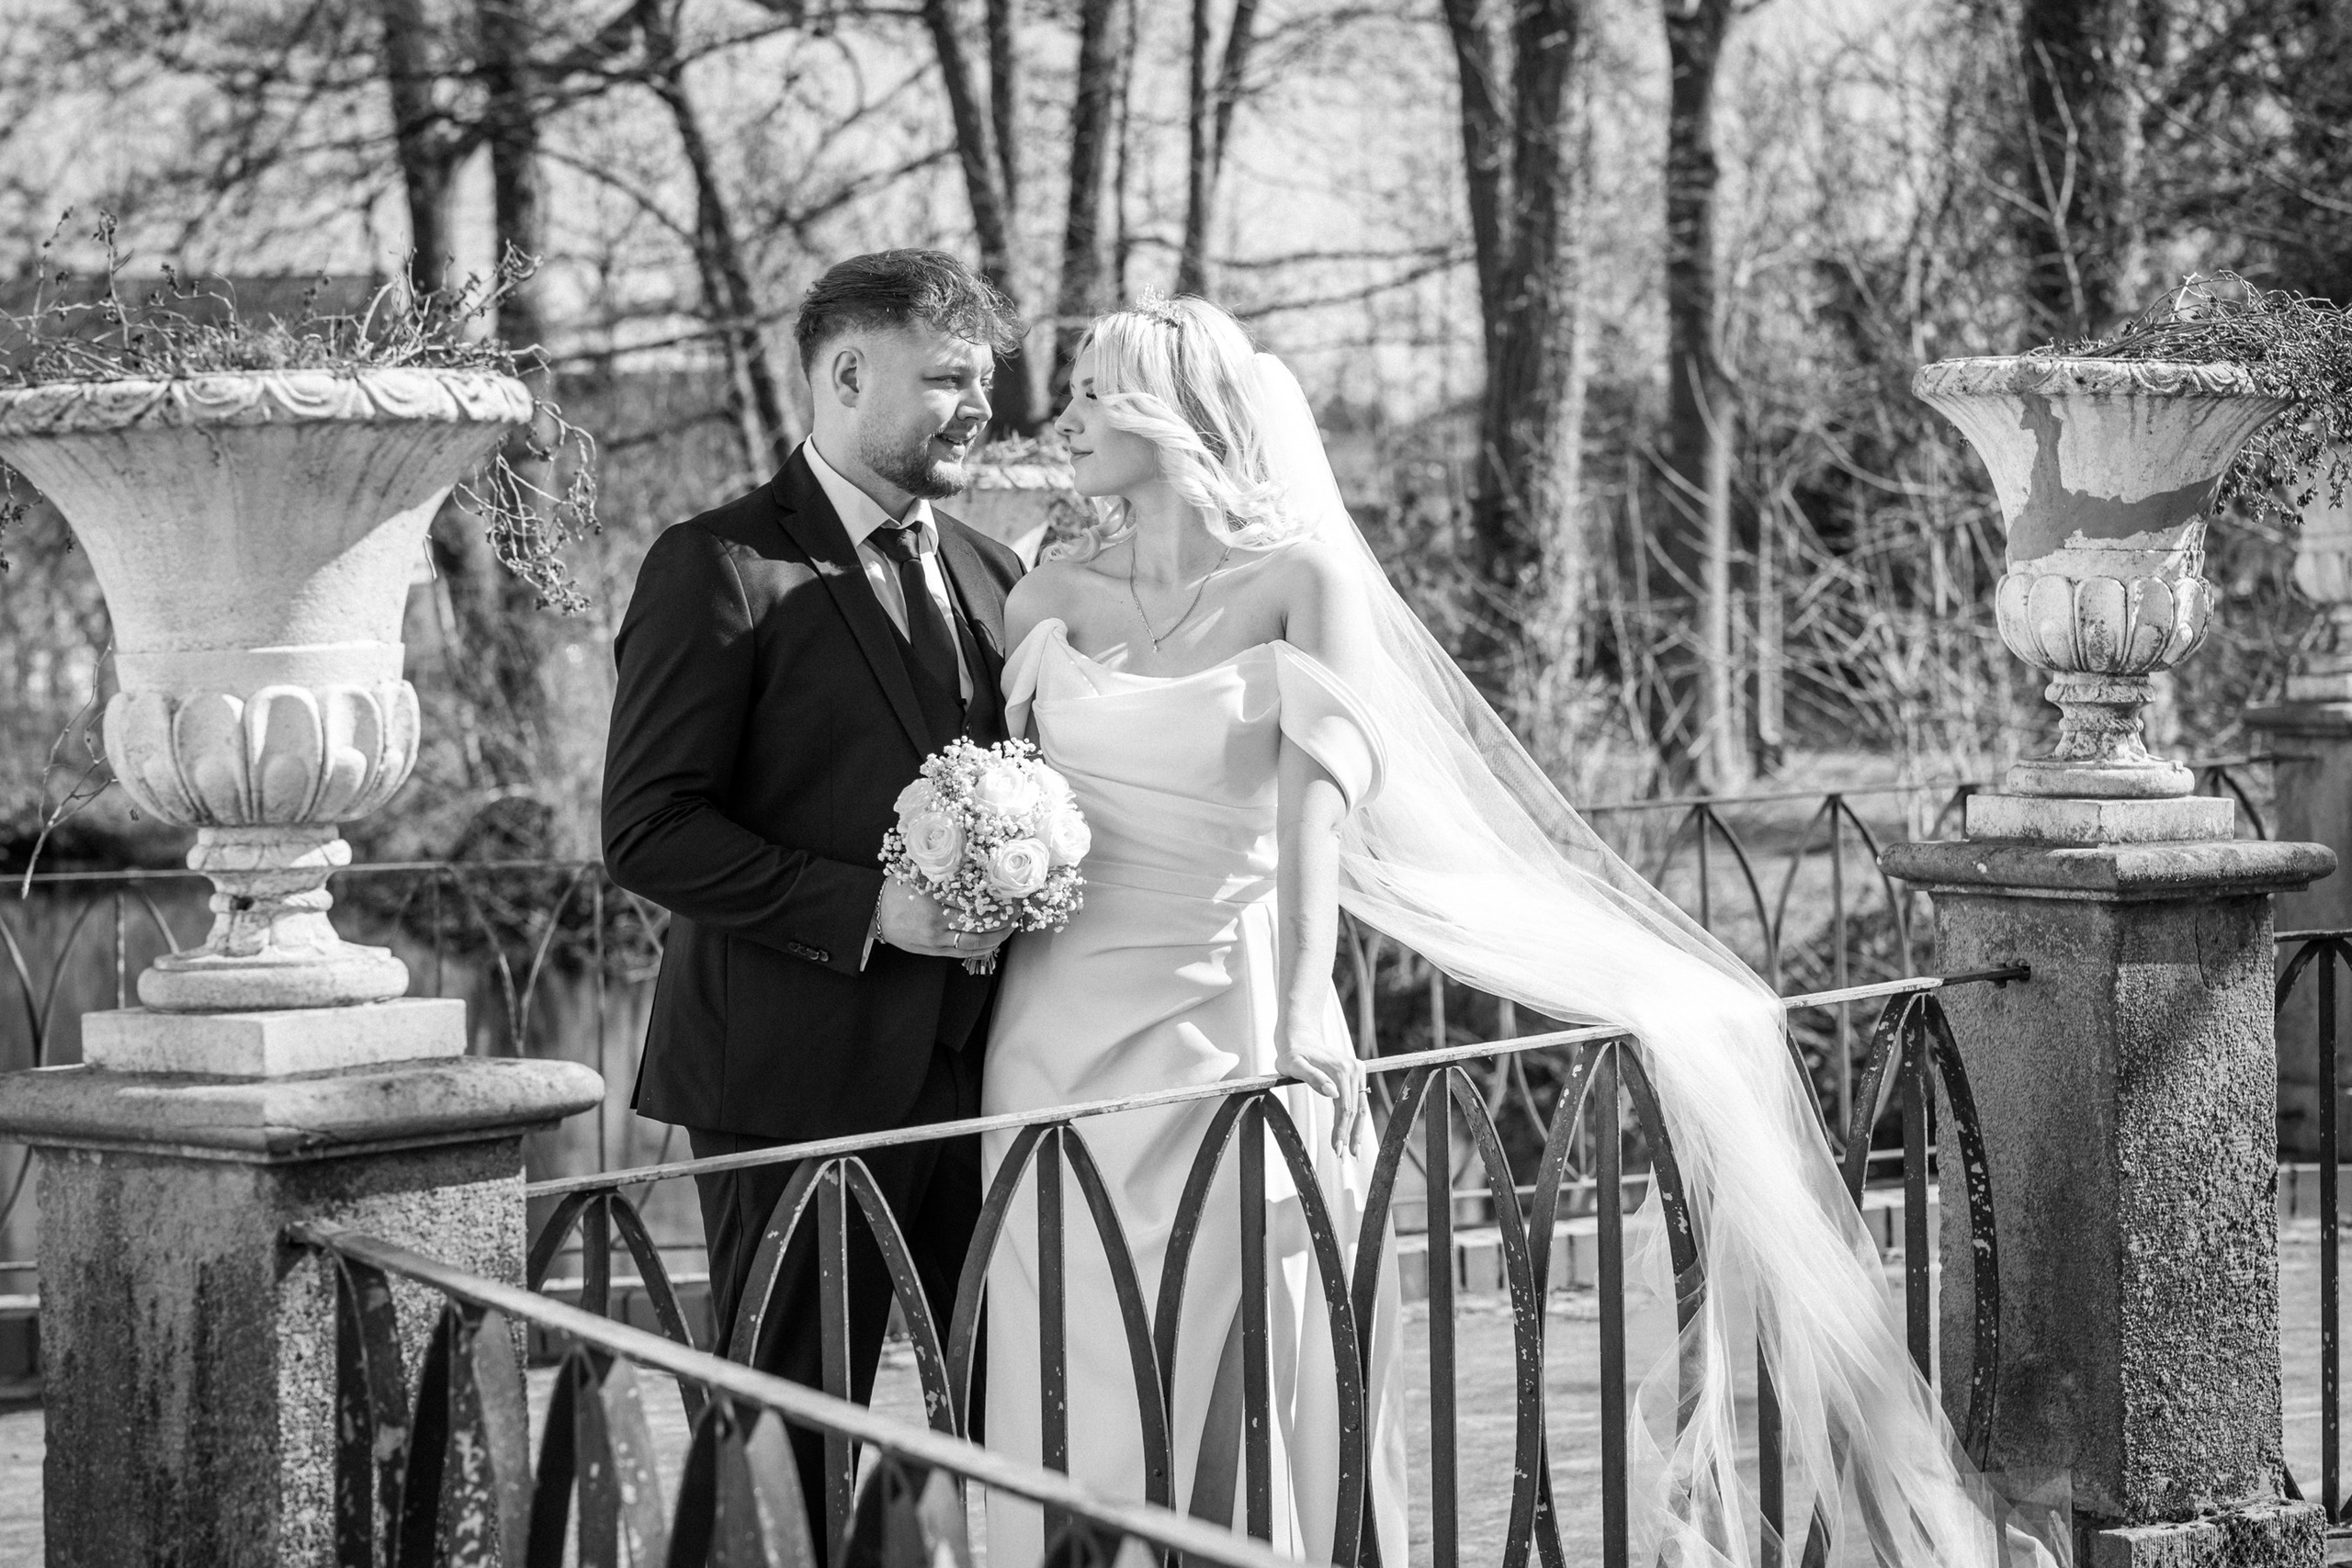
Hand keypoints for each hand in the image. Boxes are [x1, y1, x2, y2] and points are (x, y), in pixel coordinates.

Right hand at [876, 879, 1011, 959]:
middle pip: (979, 923)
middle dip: (1002, 919)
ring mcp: (935, 939)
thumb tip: (972, 862)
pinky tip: (993, 943)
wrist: (872, 914)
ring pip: (974, 942)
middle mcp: (937, 921)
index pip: (974, 900)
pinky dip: (981, 949)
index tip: (1010, 894)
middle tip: (1018, 912)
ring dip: (996, 937)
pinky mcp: (933, 951)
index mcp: (934, 898)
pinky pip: (962, 954)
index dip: (995, 899)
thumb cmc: (895, 890)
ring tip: (1010, 928)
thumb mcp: (918, 874)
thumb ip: (943, 872)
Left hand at [1274, 1022, 1368, 1154]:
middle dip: (1350, 1136)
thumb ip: (1312, 1078)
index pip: (1345, 1108)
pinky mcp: (1356, 1072)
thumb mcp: (1294, 1065)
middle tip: (1345, 1157)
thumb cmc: (1291, 1052)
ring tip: (1353, 1151)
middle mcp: (1354, 1069)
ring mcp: (1357, 1070)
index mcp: (1342, 1070)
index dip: (1342, 1131)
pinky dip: (1357, 1118)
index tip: (1337, 1149)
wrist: (1299, 1035)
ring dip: (1357, 1130)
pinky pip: (1359, 1099)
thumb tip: (1332, 1093)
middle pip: (1356, 1110)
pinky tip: (1353, 1133)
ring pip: (1361, 1106)